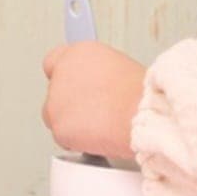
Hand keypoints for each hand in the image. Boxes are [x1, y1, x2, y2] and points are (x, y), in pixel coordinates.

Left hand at [42, 41, 145, 160]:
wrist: (142, 114)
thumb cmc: (141, 94)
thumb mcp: (119, 68)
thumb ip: (96, 74)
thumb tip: (94, 86)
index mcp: (79, 53)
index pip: (54, 62)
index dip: (64, 78)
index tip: (71, 88)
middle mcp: (63, 72)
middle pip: (54, 92)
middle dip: (69, 104)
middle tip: (92, 113)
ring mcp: (56, 99)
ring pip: (55, 116)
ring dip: (71, 123)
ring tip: (99, 127)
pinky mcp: (58, 126)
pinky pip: (62, 138)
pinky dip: (76, 142)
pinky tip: (97, 138)